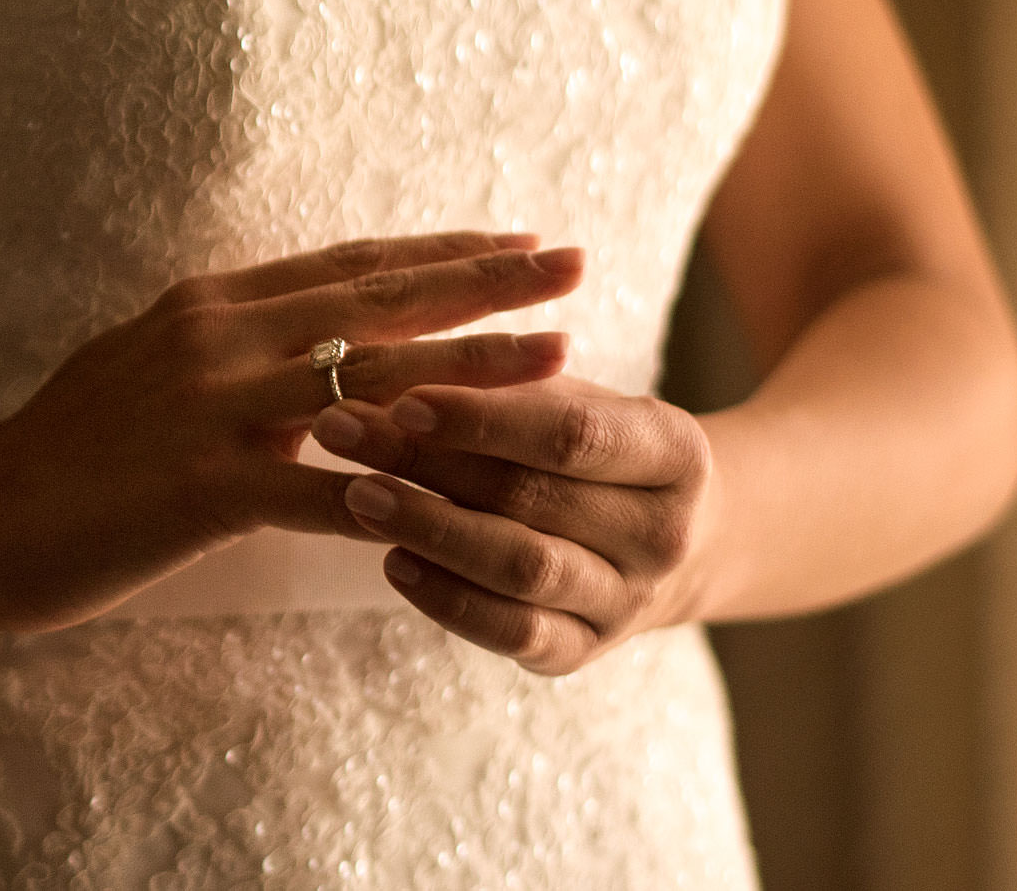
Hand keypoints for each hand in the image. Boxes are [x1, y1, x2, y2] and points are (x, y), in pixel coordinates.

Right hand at [0, 232, 582, 633]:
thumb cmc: (56, 455)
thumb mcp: (136, 367)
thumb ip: (215, 348)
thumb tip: (279, 334)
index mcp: (207, 307)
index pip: (348, 267)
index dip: (439, 253)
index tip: (516, 240)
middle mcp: (218, 339)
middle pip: (379, 300)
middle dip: (485, 281)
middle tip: (574, 261)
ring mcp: (212, 410)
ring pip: (372, 380)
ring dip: (474, 369)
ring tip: (562, 356)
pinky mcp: (204, 486)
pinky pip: (322, 491)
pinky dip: (396, 495)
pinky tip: (466, 502)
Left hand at [312, 377, 717, 675]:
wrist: (674, 538)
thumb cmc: (596, 443)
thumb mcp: (573, 397)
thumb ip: (509, 382)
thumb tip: (403, 366)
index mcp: (676, 453)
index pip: (572, 435)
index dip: (482, 418)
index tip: (401, 396)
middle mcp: (664, 534)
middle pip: (532, 498)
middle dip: (426, 463)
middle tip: (340, 429)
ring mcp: (628, 601)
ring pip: (521, 569)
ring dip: (428, 529)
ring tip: (355, 493)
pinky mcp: (585, 650)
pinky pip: (513, 632)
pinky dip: (449, 601)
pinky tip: (393, 562)